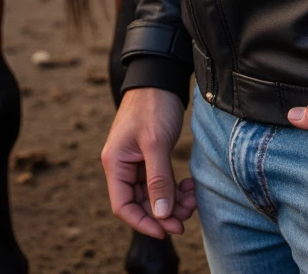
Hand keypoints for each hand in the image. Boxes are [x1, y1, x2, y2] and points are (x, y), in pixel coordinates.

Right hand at [101, 87, 196, 239]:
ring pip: (152, 195)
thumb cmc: (153, 105)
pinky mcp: (149, 157)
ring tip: (192, 197)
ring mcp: (135, 162)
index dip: (144, 223)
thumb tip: (161, 215)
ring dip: (172, 201)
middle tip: (188, 214)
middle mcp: (122, 166)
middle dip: (164, 212)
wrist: (160, 77)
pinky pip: (160, 182)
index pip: (122, 206)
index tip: (167, 230)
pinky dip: (174, 188)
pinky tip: (189, 186)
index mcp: (115, 163)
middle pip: (140, 203)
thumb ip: (158, 180)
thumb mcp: (156, 143)